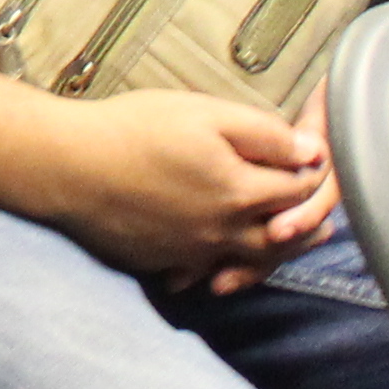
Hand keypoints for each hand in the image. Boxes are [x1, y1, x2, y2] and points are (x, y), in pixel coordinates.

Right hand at [44, 90, 333, 283]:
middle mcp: (225, 233)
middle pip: (287, 237)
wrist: (68, 167)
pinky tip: (225, 264)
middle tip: (320, 210)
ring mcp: (195, 254)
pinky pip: (209, 274)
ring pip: (254, 263)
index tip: (314, 157)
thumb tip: (310, 152)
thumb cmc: (132, 131)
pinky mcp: (166, 262)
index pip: (300, 189)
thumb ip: (263, 133)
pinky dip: (226, 271)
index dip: (314, 171)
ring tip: (286, 237)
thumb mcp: (203, 113)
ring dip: (277, 251)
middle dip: (309, 221)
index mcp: (241, 193)